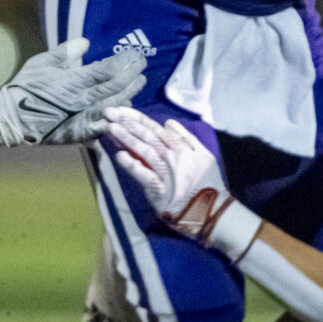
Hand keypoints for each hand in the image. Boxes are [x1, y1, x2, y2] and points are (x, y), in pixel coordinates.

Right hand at [0, 38, 145, 146]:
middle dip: (133, 75)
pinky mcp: (80, 133)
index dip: (124, 62)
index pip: (107, 70)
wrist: (12, 118)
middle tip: (143, 65)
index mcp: (73, 80)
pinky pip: (105, 126)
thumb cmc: (26, 87)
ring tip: (139, 83)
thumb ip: (66, 53)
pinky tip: (126, 108)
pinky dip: (118, 117)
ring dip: (130, 93)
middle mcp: (83, 100)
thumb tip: (86, 43)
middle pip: (116, 87)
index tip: (134, 54)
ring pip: (115, 106)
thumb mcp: (42, 62)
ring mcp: (83, 118)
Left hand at [105, 107, 258, 257]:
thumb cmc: (207, 184)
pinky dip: (132, 165)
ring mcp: (166, 173)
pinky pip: (144, 175)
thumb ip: (187, 138)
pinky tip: (120, 156)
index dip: (137, 118)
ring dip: (126, 138)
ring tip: (111, 128)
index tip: (121, 110)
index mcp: (182, 147)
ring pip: (144, 151)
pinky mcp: (160, 190)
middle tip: (109, 113)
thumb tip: (168, 123)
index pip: (155, 129)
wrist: (213, 211)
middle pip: (147, 136)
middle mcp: (173, 157)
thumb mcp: (204, 155)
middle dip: (127, 123)